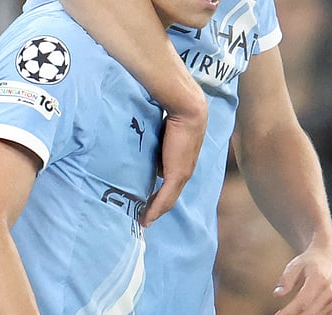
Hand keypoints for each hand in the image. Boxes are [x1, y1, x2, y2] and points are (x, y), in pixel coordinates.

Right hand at [141, 95, 206, 225]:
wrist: (188, 109)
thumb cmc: (176, 116)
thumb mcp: (164, 135)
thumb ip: (158, 147)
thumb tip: (147, 155)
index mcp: (182, 163)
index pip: (171, 185)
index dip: (160, 196)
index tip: (147, 203)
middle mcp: (185, 172)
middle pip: (170, 197)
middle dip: (157, 208)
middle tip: (143, 218)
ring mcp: (182, 174)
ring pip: (168, 200)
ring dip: (155, 212)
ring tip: (143, 221)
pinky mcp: (177, 174)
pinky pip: (164, 197)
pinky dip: (155, 209)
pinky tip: (146, 218)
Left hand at [271, 240, 331, 314]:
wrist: (329, 256)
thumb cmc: (310, 260)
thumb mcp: (296, 265)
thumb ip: (286, 280)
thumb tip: (277, 294)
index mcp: (318, 280)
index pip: (302, 302)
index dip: (289, 311)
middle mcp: (327, 292)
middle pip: (309, 312)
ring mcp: (331, 300)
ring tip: (287, 314)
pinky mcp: (331, 305)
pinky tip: (299, 313)